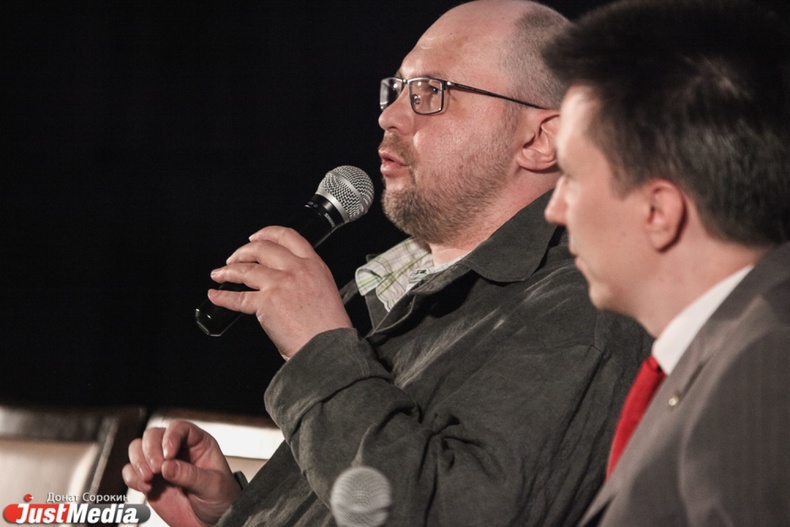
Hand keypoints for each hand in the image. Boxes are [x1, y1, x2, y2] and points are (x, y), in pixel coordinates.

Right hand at [122, 421, 240, 526]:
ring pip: (138, 448)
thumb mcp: (212, 485)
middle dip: (150, 451)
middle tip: (156, 469)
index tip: (168, 455)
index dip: (170, 437)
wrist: (213, 521)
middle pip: (153, 435)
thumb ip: (190, 475)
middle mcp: (177, 449)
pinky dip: (132, 477)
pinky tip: (144, 487)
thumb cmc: (220, 498)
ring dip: (138, 462)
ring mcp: (161, 464)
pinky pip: (131, 471)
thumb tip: (167, 466)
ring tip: (148, 478)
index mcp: (197, 443)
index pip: (179, 428)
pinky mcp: (150, 481)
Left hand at [206, 226, 352, 358]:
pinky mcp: (267, 302)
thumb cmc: (329, 328)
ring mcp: (281, 284)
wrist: (328, 348)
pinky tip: (216, 295)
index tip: (256, 237)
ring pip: (246, 269)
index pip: (288, 237)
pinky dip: (223, 297)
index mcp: (315, 265)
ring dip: (228, 270)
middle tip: (234, 258)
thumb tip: (285, 281)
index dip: (267, 233)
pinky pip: (238, 297)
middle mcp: (298, 270)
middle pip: (262, 248)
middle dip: (243, 251)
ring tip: (220, 274)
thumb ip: (307, 280)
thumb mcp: (325, 292)